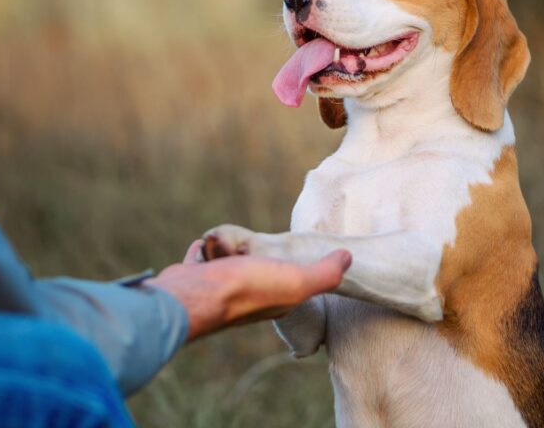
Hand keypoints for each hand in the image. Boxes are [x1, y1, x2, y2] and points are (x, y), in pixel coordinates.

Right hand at [145, 240, 350, 341]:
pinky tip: (205, 245)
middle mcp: (248, 298)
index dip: (295, 268)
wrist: (194, 295)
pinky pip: (201, 260)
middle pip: (257, 270)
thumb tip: (348, 257)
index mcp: (276, 301)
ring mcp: (219, 288)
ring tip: (231, 242)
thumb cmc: (247, 289)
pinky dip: (204, 251)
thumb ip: (325, 273)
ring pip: (228, 264)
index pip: (291, 283)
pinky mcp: (195, 278)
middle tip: (258, 245)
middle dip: (257, 255)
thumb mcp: (297, 281)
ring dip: (229, 250)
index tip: (297, 253)